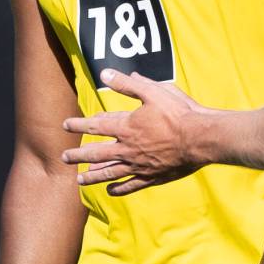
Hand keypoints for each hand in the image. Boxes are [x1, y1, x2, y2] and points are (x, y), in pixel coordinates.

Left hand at [61, 69, 208, 195]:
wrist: (200, 138)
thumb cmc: (178, 112)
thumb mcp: (152, 91)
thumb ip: (128, 84)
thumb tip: (105, 73)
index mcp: (126, 126)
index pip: (96, 126)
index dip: (79, 124)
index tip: (65, 124)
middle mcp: (128, 148)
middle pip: (96, 153)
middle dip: (78, 155)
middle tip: (64, 157)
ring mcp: (139, 165)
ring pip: (110, 172)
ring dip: (93, 176)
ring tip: (79, 180)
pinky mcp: (152, 176)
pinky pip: (131, 185)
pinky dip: (119, 188)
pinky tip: (110, 190)